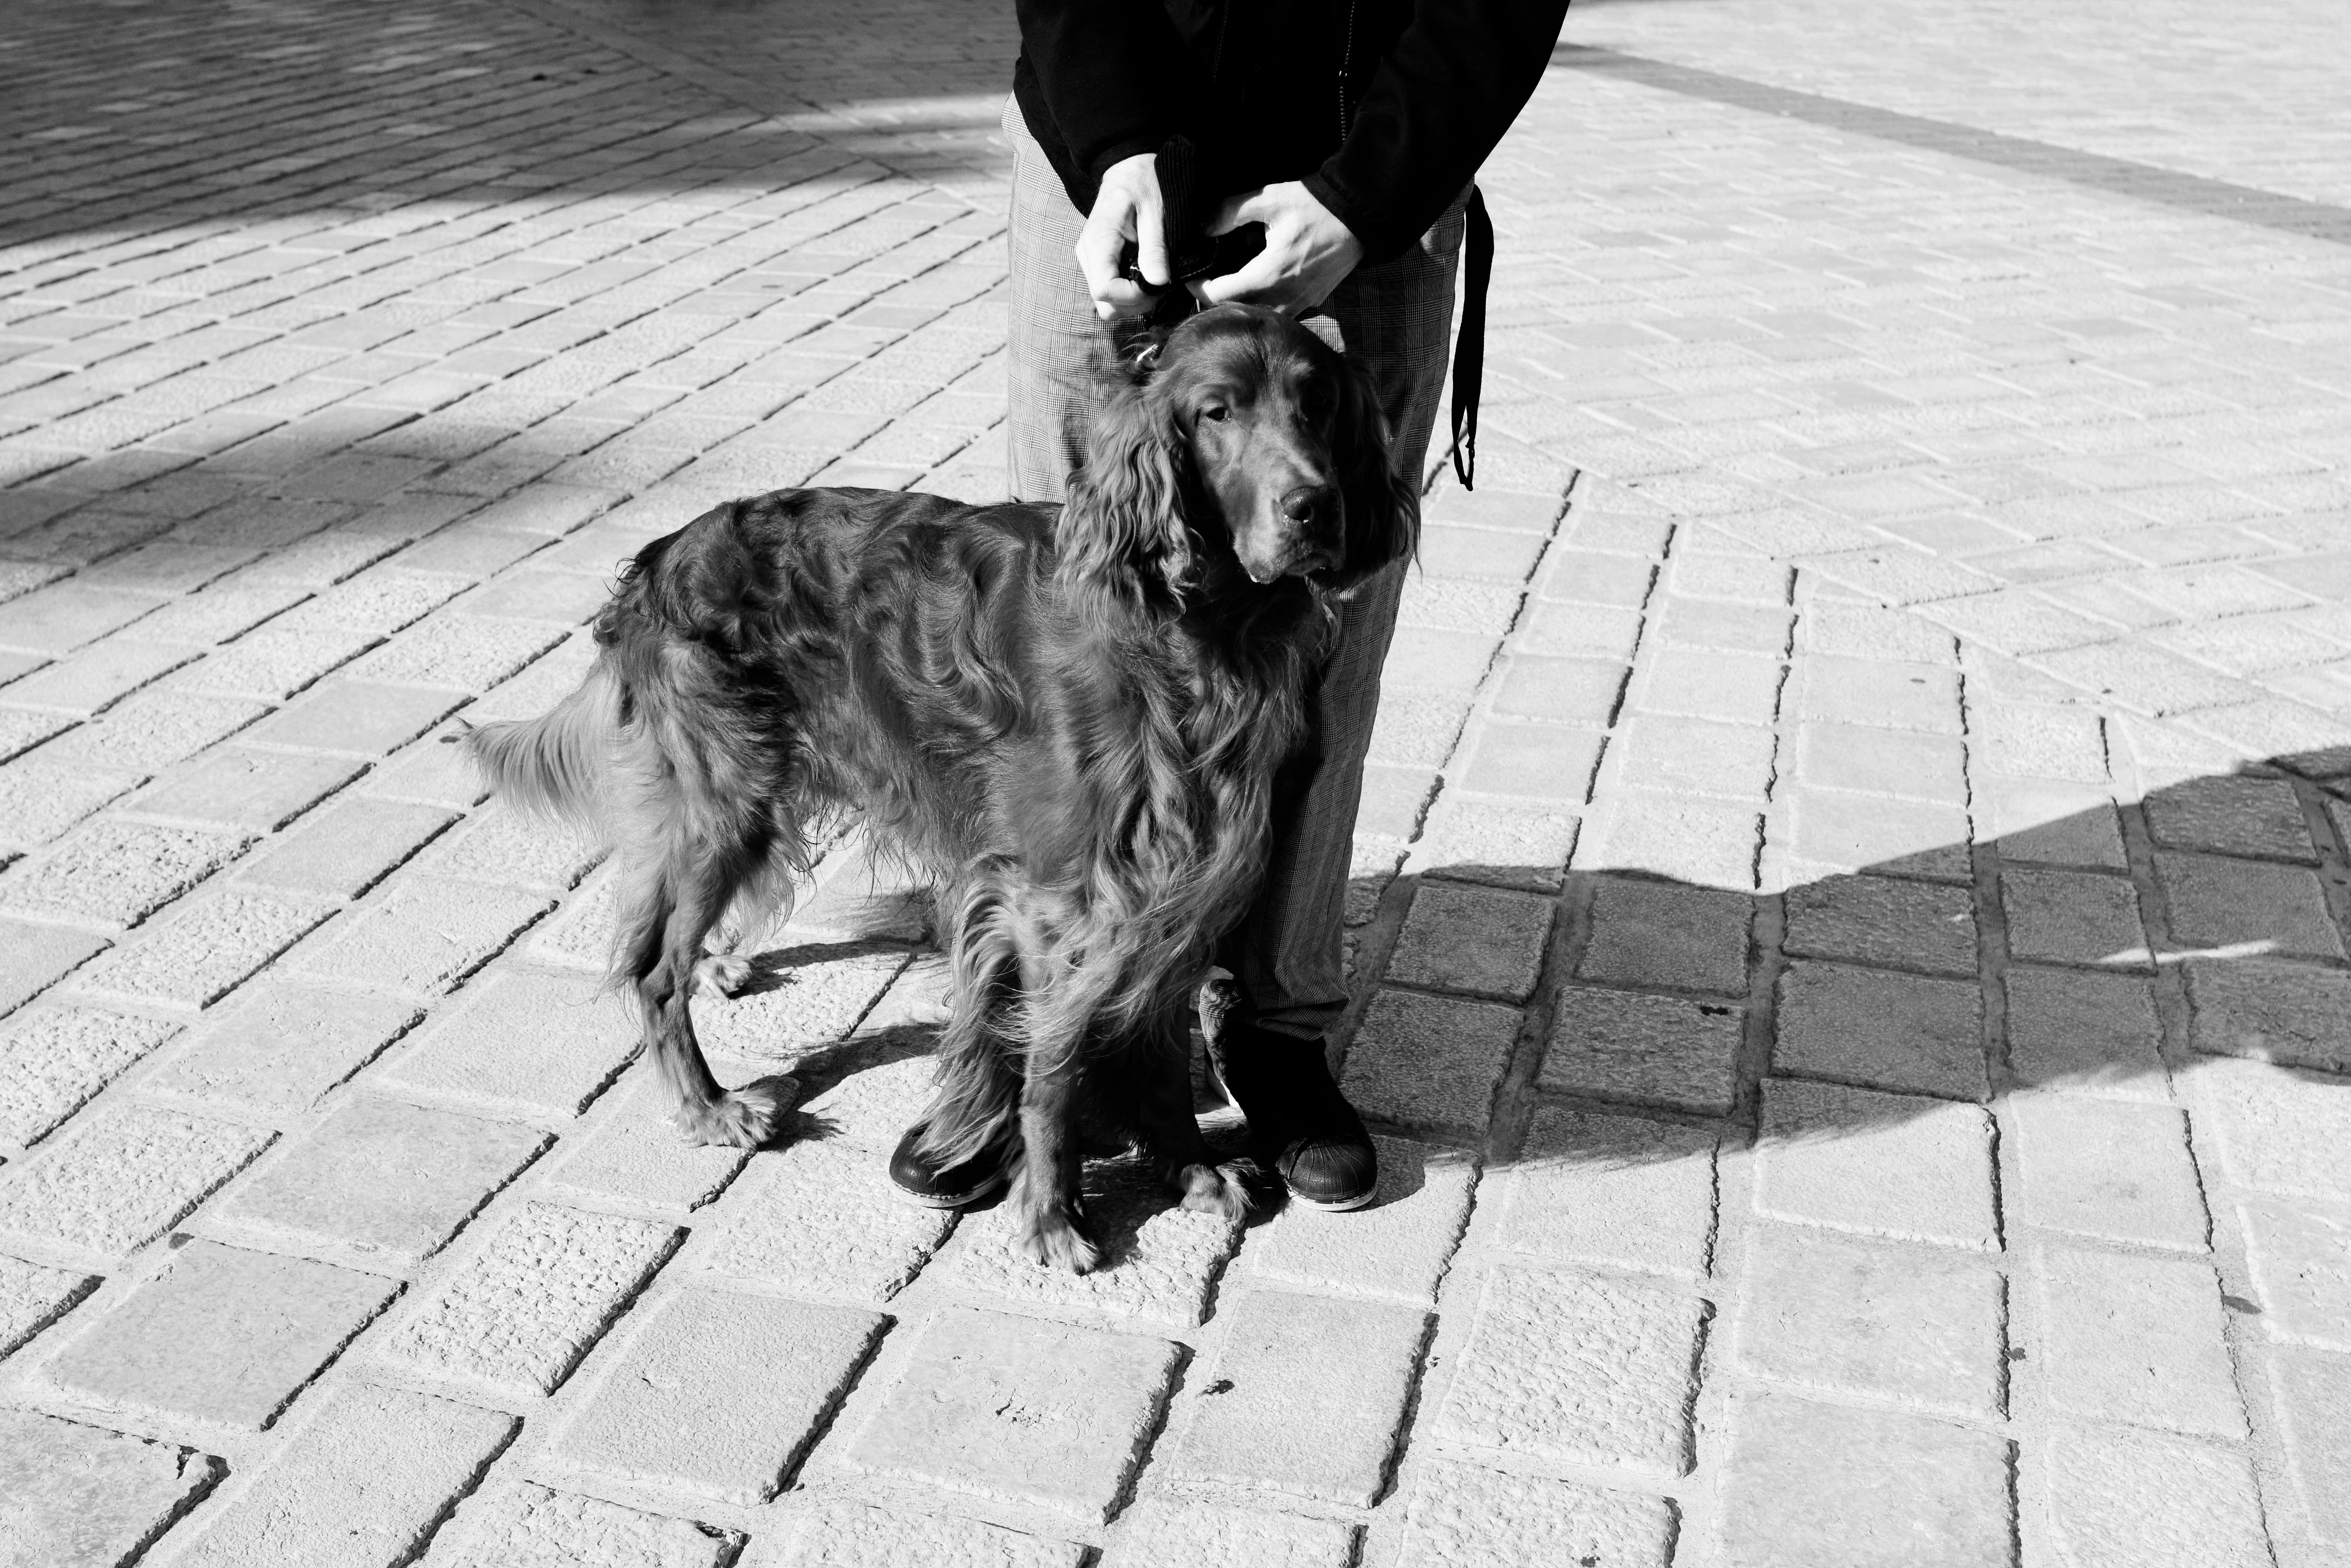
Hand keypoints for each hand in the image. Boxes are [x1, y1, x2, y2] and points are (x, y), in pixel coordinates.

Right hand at [1074, 153, 1169, 321]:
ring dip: (1133, 300)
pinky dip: (1129, 293)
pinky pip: (1110, 292)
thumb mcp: (1156, 210)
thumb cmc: (1144, 183)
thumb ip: (1155, 247)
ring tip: (1152, 278)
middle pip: (1104, 304)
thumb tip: (1158, 282)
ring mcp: (1090, 261)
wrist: (1128, 168)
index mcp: (1099, 240)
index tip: (1155, 284)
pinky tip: (1143, 274)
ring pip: (1106, 303)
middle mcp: (1088, 255)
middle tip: (1157, 284)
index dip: (1132, 296)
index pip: (1105, 290)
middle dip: (1134, 302)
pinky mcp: (1098, 264)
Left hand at [1192, 182, 1363, 314]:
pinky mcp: (1312, 302)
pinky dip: (1263, 306)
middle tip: (1203, 281)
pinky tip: (1257, 288)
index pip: (1220, 295)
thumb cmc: (1315, 207)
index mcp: (1268, 275)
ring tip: (1228, 285)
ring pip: (1259, 316)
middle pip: (1237, 311)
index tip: (1189, 277)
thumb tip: (1203, 227)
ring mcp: (1300, 303)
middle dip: (1216, 299)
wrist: (1358, 217)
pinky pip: (1280, 313)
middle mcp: (1284, 298)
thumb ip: (1231, 212)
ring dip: (1240, 305)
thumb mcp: (1269, 199)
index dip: (1198, 288)